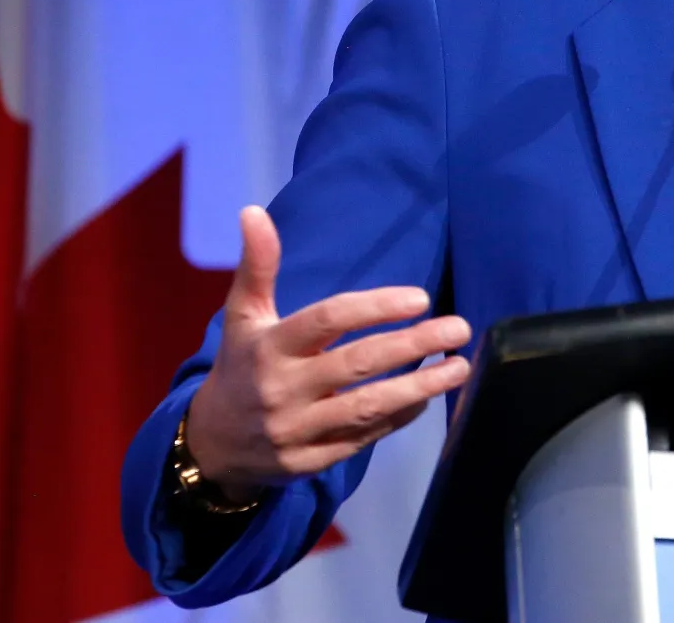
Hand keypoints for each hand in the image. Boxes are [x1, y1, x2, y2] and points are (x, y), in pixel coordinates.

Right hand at [182, 205, 471, 502]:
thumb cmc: (242, 366)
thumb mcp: (242, 316)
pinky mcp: (310, 463)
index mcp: (269, 347)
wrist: (214, 445)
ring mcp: (297, 430)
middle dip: (412, 345)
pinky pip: (363, 438)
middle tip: (459, 328)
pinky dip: (398, 417)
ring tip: (459, 367)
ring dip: (419, 387)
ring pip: (367, 407)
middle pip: (357, 364)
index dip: (375, 307)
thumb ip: (257, 265)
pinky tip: (428, 397)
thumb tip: (253, 210)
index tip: (420, 298)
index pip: (327, 320)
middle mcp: (283, 389)